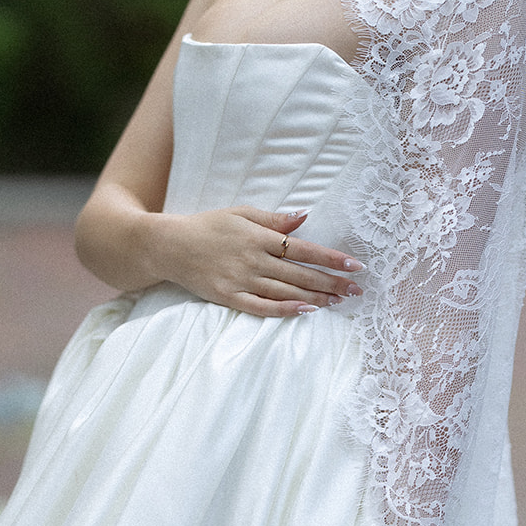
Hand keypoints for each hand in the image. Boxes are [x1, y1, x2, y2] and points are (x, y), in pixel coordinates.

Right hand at [158, 206, 364, 317]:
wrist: (169, 246)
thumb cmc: (207, 226)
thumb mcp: (240, 213)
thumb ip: (273, 219)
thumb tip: (304, 218)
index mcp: (259, 237)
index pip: (304, 249)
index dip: (331, 258)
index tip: (354, 265)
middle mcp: (254, 260)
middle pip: (301, 274)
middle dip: (332, 283)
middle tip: (356, 290)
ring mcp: (242, 281)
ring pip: (286, 292)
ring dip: (315, 297)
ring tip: (338, 302)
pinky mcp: (230, 298)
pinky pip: (262, 307)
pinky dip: (285, 311)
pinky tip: (305, 312)